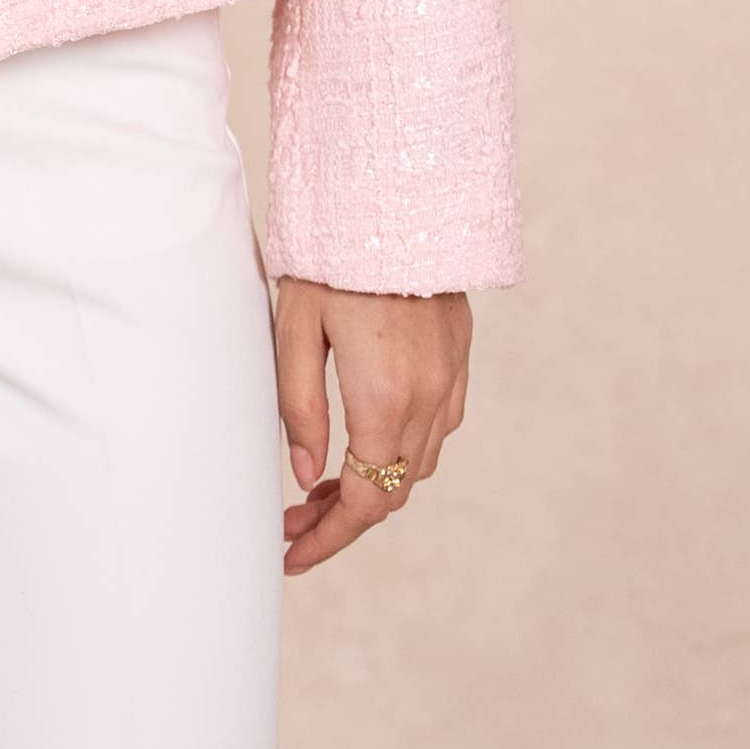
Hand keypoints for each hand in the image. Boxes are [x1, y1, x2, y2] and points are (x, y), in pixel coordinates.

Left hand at [273, 279, 472, 574]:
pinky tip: (366, 439)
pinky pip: (437, 426)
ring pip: (418, 464)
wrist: (395, 195)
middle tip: (294, 523)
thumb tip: (304, 474)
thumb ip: (300, 408)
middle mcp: (428, 399)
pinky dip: (401, 450)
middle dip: (343, 519)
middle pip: (393, 491)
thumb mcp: (295, 329)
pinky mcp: (459, 357)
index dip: (327, 537)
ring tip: (320, 486)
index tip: (291, 554)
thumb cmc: (331, 258)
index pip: (364, 501)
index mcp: (384, 398)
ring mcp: (451, 378)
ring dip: (374, 485)